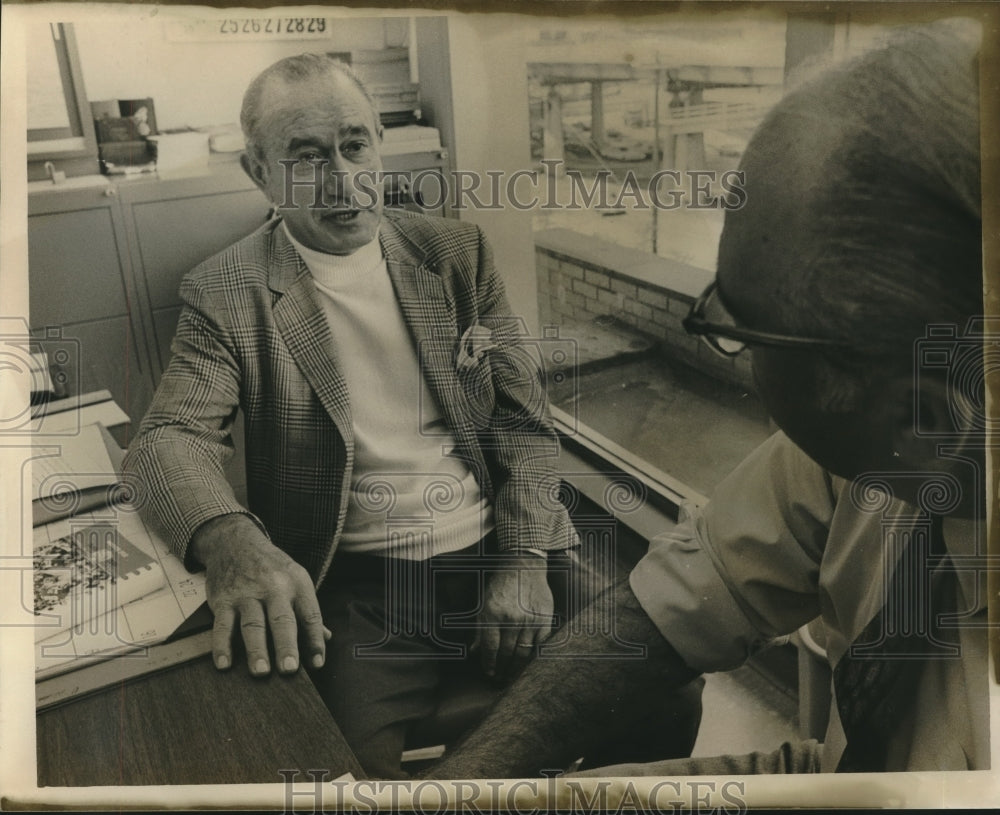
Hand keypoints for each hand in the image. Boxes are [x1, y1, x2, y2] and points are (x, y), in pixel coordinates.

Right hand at [191, 514, 329, 676]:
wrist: (235, 542)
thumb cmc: (271, 567)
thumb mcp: (295, 579)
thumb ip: (307, 611)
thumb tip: (326, 638)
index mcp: (297, 583)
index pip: (310, 615)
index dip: (315, 640)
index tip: (318, 663)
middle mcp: (273, 588)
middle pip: (282, 620)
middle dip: (286, 645)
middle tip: (289, 669)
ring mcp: (246, 594)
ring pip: (252, 624)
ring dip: (256, 649)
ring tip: (261, 672)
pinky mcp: (223, 599)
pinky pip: (222, 625)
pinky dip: (222, 645)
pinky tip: (224, 664)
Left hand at [474, 553, 553, 679]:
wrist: (524, 566)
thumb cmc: (501, 585)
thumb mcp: (484, 604)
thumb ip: (479, 628)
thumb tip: (474, 652)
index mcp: (493, 614)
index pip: (490, 647)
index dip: (488, 663)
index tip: (489, 673)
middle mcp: (511, 618)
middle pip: (506, 652)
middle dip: (502, 669)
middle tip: (500, 678)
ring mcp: (530, 619)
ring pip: (523, 652)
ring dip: (516, 667)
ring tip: (512, 675)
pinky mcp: (544, 619)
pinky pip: (540, 644)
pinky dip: (535, 656)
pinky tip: (530, 664)